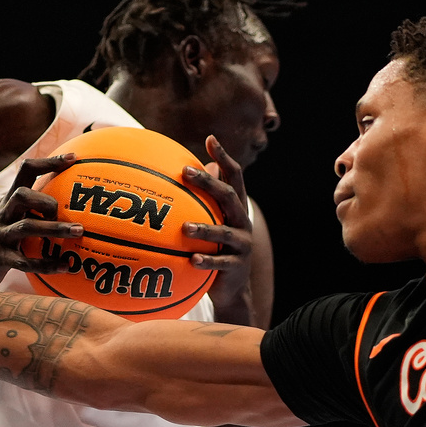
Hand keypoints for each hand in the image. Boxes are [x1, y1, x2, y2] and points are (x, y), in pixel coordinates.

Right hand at [0, 153, 83, 287]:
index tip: (73, 158)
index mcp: (10, 200)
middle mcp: (4, 213)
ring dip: (54, 229)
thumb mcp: (15, 216)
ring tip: (78, 232)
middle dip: (47, 201)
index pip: (26, 171)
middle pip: (22, 195)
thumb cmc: (3, 237)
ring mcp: (0, 235)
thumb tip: (75, 201)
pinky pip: (24, 261)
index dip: (48, 162)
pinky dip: (46, 264)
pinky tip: (65, 266)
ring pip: (26, 227)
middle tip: (66, 213)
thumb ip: (36, 207)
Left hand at [182, 136, 253, 322]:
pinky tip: (191, 260)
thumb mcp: (212, 222)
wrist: (233, 288)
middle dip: (209, 182)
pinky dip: (206, 261)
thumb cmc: (216, 248)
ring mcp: (242, 245)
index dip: (224, 156)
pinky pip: (220, 263)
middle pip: (228, 196)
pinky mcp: (236, 267)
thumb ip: (202, 200)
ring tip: (185, 228)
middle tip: (186, 172)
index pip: (234, 176)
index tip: (210, 138)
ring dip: (205, 228)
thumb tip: (183, 168)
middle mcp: (242, 222)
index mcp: (235, 208)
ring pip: (224, 232)